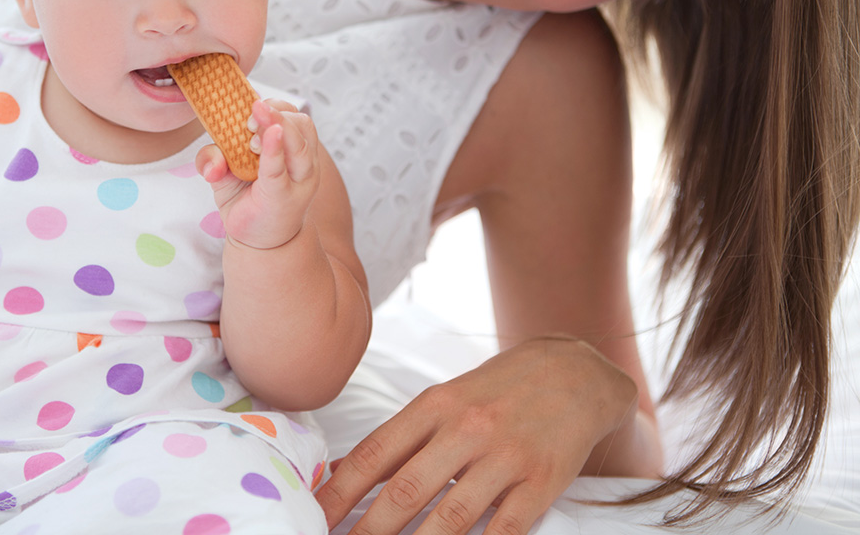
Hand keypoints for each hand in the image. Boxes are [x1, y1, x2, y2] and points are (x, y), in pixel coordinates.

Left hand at [197, 99, 320, 248]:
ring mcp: (297, 180)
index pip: (292, 114)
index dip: (273, 106)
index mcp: (290, 145)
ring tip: (251, 132)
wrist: (259, 240)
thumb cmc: (246, 198)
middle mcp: (301, 160)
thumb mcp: (223, 172)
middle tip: (248, 121)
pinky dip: (272, 152)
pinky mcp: (283, 197)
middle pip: (301, 123)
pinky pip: (279, 170)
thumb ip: (213, 158)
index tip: (250, 107)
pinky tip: (260, 142)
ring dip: (275, 127)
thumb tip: (213, 163)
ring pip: (299, 143)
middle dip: (275, 113)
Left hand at [315, 337, 639, 534]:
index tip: (315, 518)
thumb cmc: (497, 390)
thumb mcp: (443, 400)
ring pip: (453, 516)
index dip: (340, 492)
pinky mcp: (541, 483)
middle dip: (370, 529)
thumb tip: (339, 473)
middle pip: (407, 490)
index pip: (374, 454)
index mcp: (434, 406)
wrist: (574, 371)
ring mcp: (505, 457)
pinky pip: (505, 530)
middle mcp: (466, 429)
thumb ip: (398, 438)